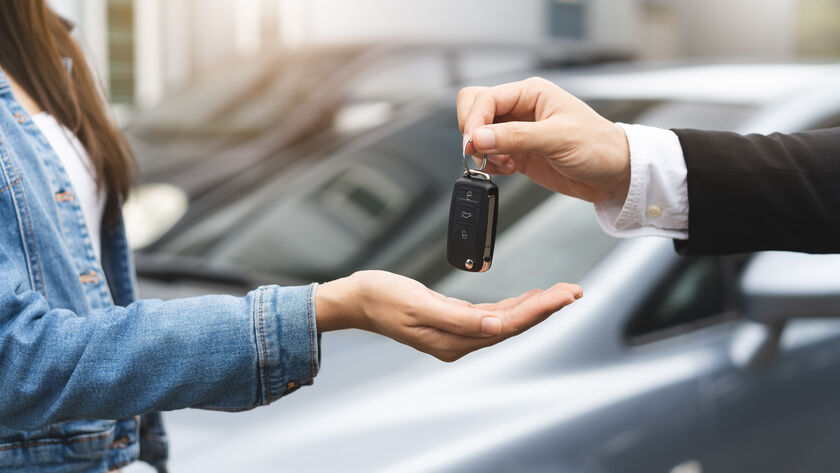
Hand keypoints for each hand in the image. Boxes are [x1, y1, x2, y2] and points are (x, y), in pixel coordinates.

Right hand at [316, 270, 581, 361]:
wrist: (357, 299)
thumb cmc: (382, 297)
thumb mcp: (419, 304)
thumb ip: (459, 318)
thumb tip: (498, 327)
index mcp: (454, 340)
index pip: (508, 326)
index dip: (540, 310)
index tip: (565, 295)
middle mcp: (459, 341)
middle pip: (513, 325)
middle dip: (546, 307)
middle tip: (575, 291)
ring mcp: (456, 332)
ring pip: (506, 320)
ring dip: (534, 306)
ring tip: (561, 293)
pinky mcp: (452, 320)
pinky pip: (491, 315)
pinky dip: (513, 305)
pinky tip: (527, 297)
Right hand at [457, 77, 630, 203]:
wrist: (615, 174)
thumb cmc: (599, 147)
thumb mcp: (558, 138)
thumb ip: (516, 137)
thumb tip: (478, 138)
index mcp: (531, 93)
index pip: (485, 98)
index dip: (475, 120)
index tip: (474, 144)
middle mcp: (521, 109)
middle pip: (475, 109)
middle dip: (472, 133)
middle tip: (481, 152)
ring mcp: (517, 132)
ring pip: (479, 134)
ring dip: (482, 152)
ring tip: (503, 163)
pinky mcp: (518, 153)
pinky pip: (489, 154)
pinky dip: (490, 164)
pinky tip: (508, 169)